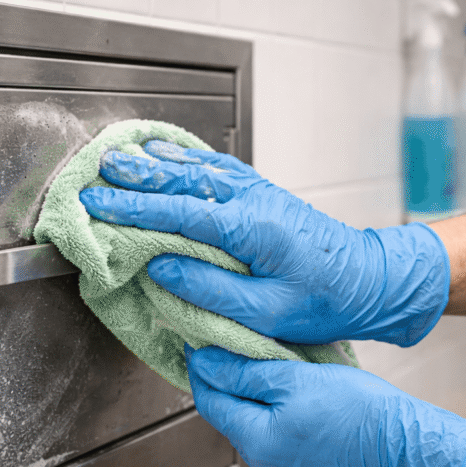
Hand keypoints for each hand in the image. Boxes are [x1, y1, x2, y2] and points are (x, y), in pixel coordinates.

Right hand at [78, 141, 449, 346]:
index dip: (132, 210)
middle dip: (134, 179)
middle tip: (94, 174)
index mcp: (251, 230)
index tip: (96, 205)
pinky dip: (188, 159)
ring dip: (156, 163)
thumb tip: (162, 269)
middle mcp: (252, 202)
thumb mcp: (268, 312)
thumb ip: (211, 291)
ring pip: (199, 169)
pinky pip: (219, 168)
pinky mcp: (264, 194)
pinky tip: (169, 155)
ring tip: (120, 158)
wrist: (371, 279)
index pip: (178, 214)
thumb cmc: (325, 301)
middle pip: (183, 182)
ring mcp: (259, 193)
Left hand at [185, 345, 465, 466]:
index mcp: (257, 444)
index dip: (203, 369)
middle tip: (237, 348)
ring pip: (258, 430)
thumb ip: (246, 371)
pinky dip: (281, 420)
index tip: (202, 342)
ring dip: (258, 401)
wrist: (409, 449)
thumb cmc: (360, 411)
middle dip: (232, 383)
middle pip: (233, 417)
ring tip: (272, 368)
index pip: (210, 401)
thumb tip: (205, 362)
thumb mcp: (297, 378)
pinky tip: (299, 400)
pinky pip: (283, 444)